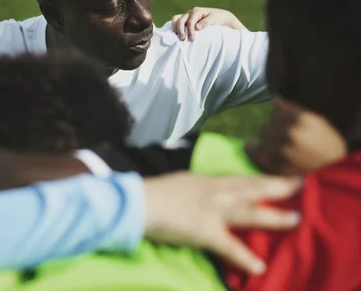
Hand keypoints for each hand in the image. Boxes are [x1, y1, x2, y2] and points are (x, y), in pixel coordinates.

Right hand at [143, 172, 300, 274]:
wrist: (139, 202)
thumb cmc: (153, 193)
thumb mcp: (179, 184)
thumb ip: (195, 188)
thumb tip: (200, 193)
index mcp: (206, 180)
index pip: (240, 177)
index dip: (262, 176)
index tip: (280, 173)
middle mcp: (214, 192)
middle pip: (252, 187)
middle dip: (278, 185)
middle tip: (301, 183)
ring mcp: (213, 211)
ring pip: (250, 211)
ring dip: (274, 216)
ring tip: (295, 220)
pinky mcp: (206, 231)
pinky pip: (230, 246)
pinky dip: (245, 257)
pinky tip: (259, 267)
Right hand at [171, 7, 247, 40]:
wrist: (222, 18)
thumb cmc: (219, 18)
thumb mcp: (215, 19)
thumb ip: (206, 22)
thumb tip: (196, 27)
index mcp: (197, 11)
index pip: (190, 21)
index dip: (189, 30)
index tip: (191, 39)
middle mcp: (190, 13)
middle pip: (180, 20)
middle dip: (180, 30)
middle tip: (183, 39)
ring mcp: (187, 16)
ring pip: (176, 19)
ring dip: (175, 28)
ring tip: (179, 37)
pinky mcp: (186, 21)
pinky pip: (176, 22)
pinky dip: (175, 28)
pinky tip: (176, 35)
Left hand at [246, 97, 345, 174]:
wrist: (335, 169)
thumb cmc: (327, 143)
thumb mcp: (316, 121)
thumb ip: (294, 109)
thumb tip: (274, 99)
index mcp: (301, 121)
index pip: (277, 111)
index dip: (277, 114)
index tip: (278, 118)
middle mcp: (290, 134)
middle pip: (268, 125)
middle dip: (272, 127)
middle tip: (278, 133)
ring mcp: (283, 151)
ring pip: (263, 138)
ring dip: (266, 138)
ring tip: (272, 140)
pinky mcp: (278, 167)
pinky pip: (257, 155)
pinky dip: (251, 149)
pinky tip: (247, 144)